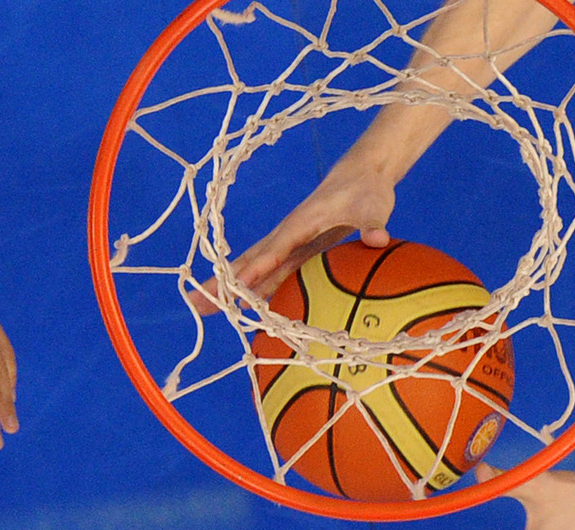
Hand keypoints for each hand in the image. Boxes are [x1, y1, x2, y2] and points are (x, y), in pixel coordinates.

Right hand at [189, 151, 396, 313]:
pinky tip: (242, 309)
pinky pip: (268, 274)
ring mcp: (288, 244)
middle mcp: (287, 235)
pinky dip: (252, 290)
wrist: (360, 176)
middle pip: (248, 261)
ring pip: (252, 269)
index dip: (257, 270)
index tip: (237, 289)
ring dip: (228, 289)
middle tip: (195, 301)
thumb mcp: (374, 206)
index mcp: (300, 223)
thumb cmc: (367, 190)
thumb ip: (373, 223)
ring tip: (202, 308)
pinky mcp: (294, 251)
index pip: (274, 250)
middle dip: (222, 281)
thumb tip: (378, 238)